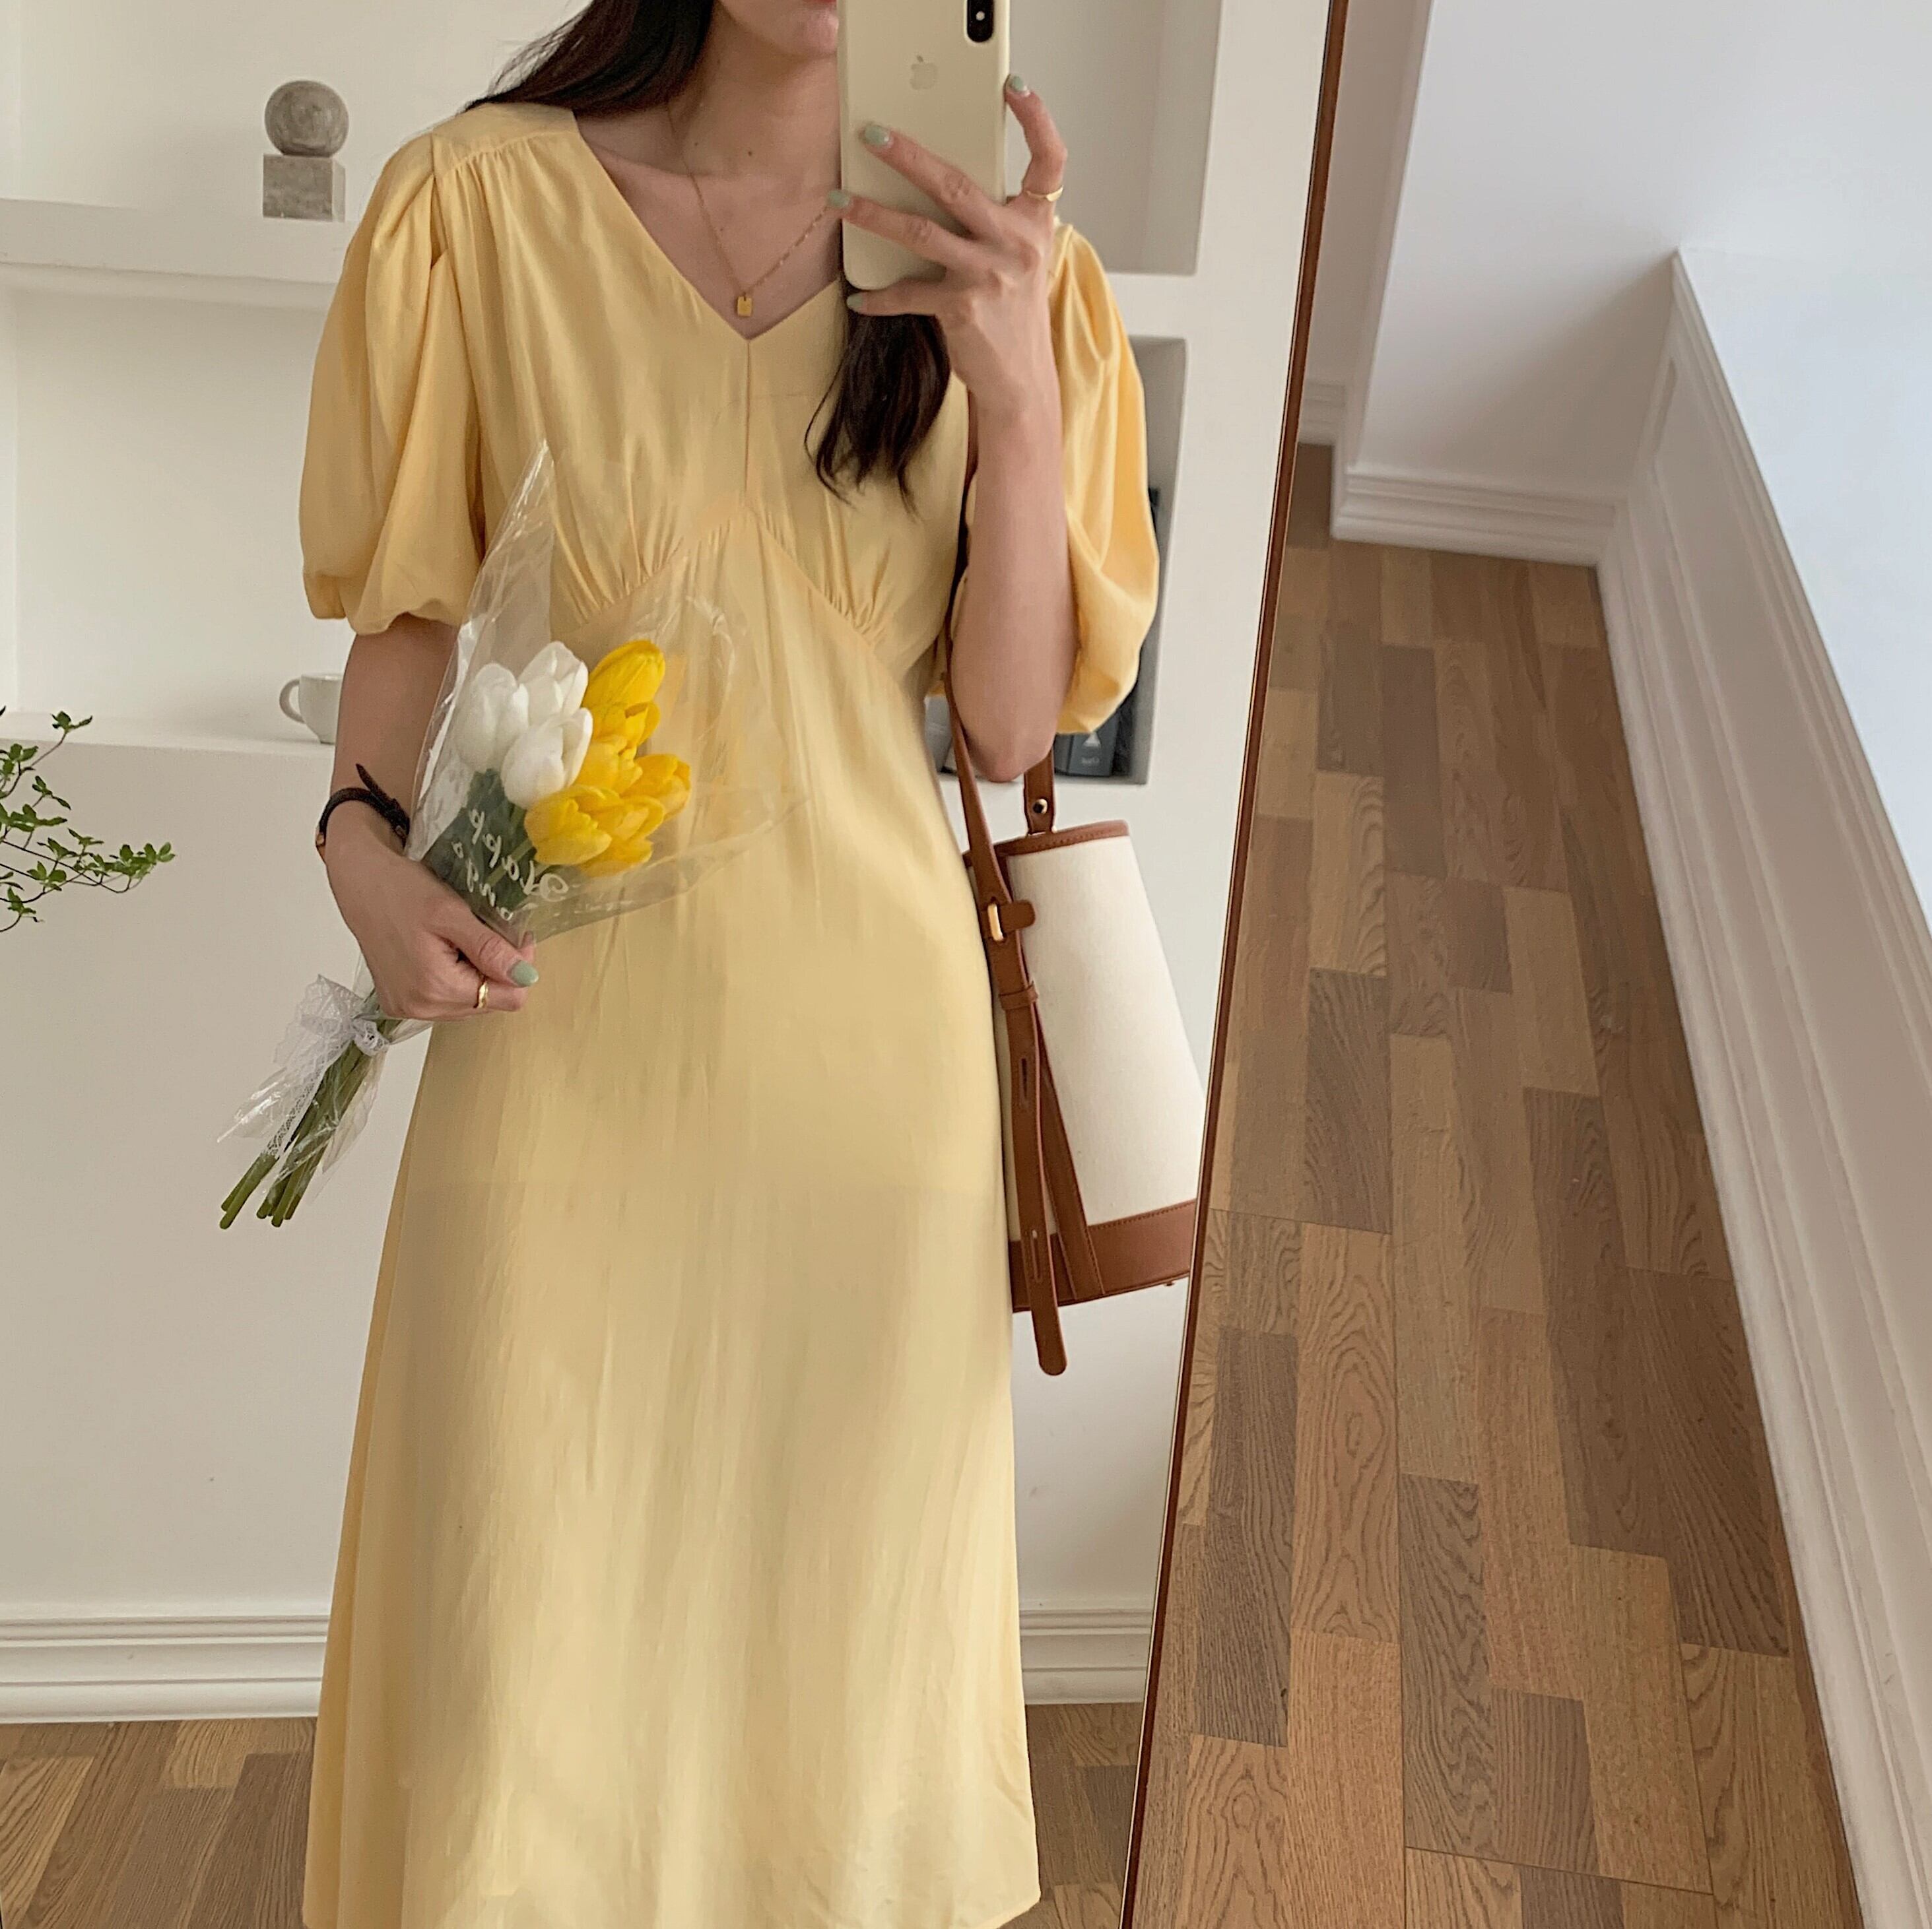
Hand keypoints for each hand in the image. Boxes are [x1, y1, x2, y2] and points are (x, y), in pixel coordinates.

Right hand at [322, 810, 536, 1022]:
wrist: (360, 884)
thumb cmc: (400, 890)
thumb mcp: (452, 913)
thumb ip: (489, 949)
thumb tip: (525, 977)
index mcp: (434, 988)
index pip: (508, 998)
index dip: (519, 968)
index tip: (515, 937)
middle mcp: (419, 1008)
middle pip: (489, 1002)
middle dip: (496, 970)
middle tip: (485, 932)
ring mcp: (408, 1008)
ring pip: (471, 1003)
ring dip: (476, 974)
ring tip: (460, 941)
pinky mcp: (401, 1003)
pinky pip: (447, 1001)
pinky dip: (456, 978)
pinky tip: (444, 952)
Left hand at [834, 77, 1067, 421]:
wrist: (1021, 380)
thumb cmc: (1012, 312)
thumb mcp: (1017, 258)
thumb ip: (991, 219)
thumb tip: (935, 182)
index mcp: (1035, 223)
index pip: (1050, 160)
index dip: (1037, 119)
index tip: (1016, 84)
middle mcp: (1016, 244)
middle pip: (956, 185)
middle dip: (907, 155)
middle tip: (871, 133)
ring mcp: (989, 275)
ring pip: (920, 231)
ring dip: (873, 213)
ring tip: (839, 200)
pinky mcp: (961, 308)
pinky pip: (908, 292)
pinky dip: (879, 295)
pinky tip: (858, 295)